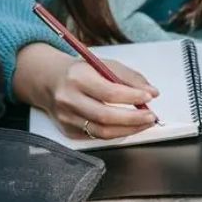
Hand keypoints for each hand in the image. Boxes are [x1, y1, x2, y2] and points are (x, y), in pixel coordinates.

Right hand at [14, 43, 159, 138]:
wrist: (50, 82)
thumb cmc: (81, 72)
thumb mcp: (104, 65)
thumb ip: (130, 77)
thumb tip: (152, 92)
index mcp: (77, 78)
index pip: (109, 92)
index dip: (132, 97)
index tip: (149, 97)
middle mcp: (69, 100)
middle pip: (105, 116)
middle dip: (133, 119)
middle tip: (151, 116)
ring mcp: (67, 118)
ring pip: (102, 131)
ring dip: (129, 130)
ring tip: (144, 123)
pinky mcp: (68, 130)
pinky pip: (97, 136)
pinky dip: (116, 133)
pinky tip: (128, 126)